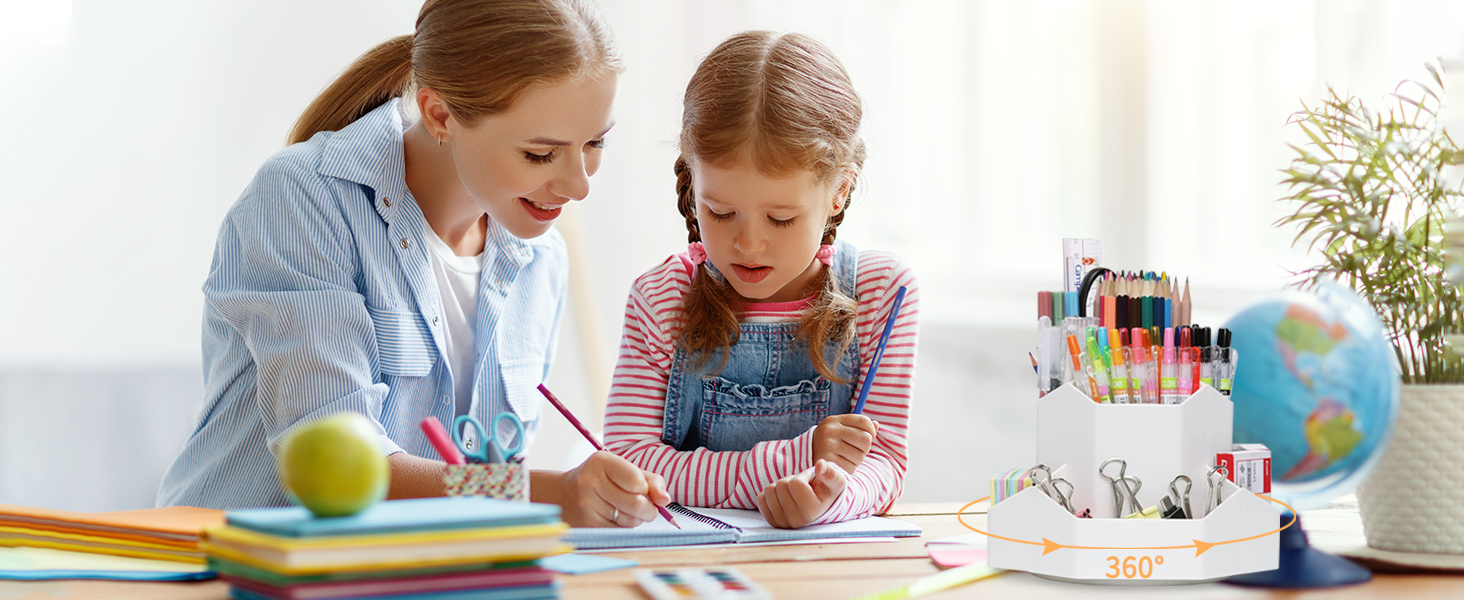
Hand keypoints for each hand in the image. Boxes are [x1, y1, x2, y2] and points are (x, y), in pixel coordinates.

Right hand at [556, 451, 670, 527]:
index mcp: (602, 462)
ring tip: (623, 508)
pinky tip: (613, 517)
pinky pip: (620, 531)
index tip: (640, 487)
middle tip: (645, 506)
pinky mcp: (586, 525)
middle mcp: (590, 482)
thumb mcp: (625, 470)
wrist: (565, 495)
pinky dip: (624, 527)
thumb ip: (651, 481)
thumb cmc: (603, 480)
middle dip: (649, 509)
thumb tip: (665, 500)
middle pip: (637, 505)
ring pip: (630, 521)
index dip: (645, 488)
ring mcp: (586, 505)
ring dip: (636, 518)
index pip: (637, 482)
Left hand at [754, 459, 846, 528]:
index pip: (795, 483)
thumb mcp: (836, 481)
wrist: (819, 506)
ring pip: (769, 490)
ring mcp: (781, 523)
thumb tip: (820, 465)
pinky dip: (771, 494)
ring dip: (780, 487)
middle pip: (781, 485)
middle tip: (802, 488)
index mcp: (811, 512)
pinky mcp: (771, 521)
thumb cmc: (827, 491)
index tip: (810, 484)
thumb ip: (830, 472)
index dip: (803, 477)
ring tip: (793, 493)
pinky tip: (783, 498)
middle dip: (791, 481)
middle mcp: (795, 521)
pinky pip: (760, 498)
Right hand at [812, 414, 876, 473]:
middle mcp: (830, 431)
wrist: (808, 457)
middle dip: (864, 447)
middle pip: (866, 439)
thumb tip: (876, 426)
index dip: (871, 431)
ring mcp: (828, 446)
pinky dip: (850, 468)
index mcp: (835, 420)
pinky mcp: (828, 462)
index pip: (864, 422)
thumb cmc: (830, 442)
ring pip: (860, 455)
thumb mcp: (842, 429)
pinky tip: (840, 464)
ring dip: (857, 459)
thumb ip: (859, 427)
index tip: (868, 436)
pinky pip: (852, 467)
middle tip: (854, 449)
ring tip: (845, 457)